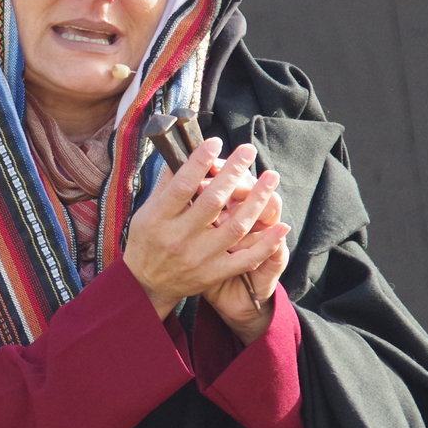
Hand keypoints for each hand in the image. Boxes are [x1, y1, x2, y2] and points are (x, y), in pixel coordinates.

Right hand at [122, 138, 291, 319]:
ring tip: (271, 177)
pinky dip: (266, 244)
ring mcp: (199, 256)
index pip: (183, 185)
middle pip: (212, 200)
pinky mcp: (214, 272)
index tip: (215, 142)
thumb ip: (167, 184)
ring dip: (257, 200)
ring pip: (235, 226)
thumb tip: (183, 153)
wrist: (146, 285)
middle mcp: (179, 237)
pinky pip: (245, 259)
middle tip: (248, 151)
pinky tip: (281, 226)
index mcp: (159, 218)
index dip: (200, 161)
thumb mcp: (146, 211)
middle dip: (233, 172)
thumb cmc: (146, 241)